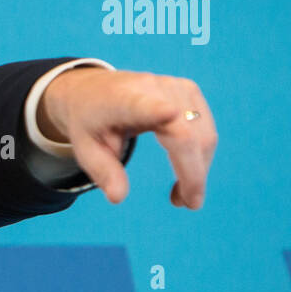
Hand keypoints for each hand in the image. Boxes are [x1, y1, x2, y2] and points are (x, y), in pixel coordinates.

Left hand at [36, 68, 216, 208]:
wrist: (93, 89)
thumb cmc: (90, 122)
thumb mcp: (85, 148)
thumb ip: (103, 171)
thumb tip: (118, 198)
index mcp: (122, 101)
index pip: (140, 105)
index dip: (156, 110)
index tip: (168, 112)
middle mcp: (152, 88)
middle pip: (184, 134)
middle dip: (192, 174)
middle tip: (182, 204)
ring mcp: (175, 87)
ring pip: (203, 135)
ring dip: (199, 169)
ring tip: (180, 196)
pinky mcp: (189, 91)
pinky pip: (206, 130)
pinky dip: (200, 157)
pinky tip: (187, 176)